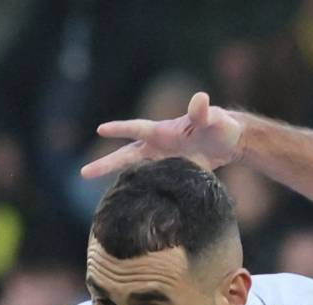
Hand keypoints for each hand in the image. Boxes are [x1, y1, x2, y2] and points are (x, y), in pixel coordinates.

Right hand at [82, 91, 246, 178]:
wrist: (229, 141)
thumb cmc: (221, 126)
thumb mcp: (214, 119)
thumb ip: (203, 112)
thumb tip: (200, 99)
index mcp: (163, 131)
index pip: (137, 129)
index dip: (120, 129)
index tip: (100, 130)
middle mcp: (158, 144)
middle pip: (127, 154)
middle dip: (106, 163)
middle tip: (83, 173)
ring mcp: (162, 158)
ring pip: (133, 168)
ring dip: (115, 177)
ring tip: (91, 183)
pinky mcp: (169, 170)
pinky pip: (149, 179)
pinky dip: (137, 186)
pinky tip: (125, 198)